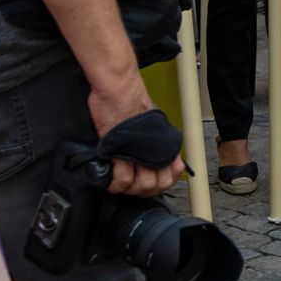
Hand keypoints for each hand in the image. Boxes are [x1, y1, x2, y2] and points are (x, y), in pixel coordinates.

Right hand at [88, 76, 182, 195]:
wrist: (120, 89)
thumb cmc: (133, 101)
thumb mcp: (152, 123)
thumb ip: (156, 142)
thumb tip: (160, 159)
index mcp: (166, 144)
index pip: (171, 177)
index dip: (158, 186)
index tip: (147, 185)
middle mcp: (156, 150)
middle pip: (155, 185)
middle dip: (140, 191)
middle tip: (129, 186)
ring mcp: (140, 151)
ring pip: (140, 185)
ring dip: (127, 188)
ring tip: (118, 182)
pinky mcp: (122, 151)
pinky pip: (122, 179)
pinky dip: (114, 184)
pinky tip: (109, 179)